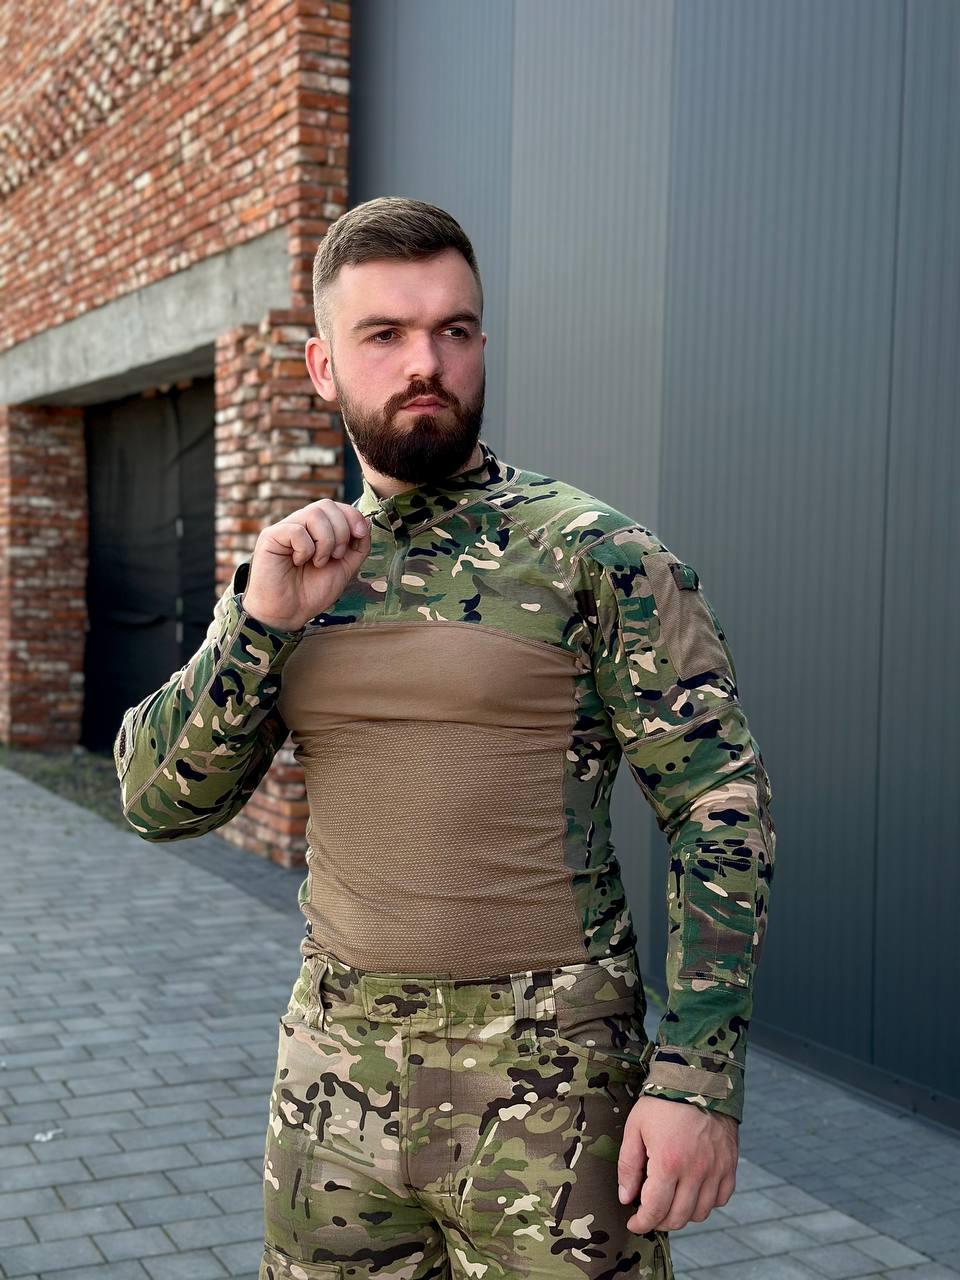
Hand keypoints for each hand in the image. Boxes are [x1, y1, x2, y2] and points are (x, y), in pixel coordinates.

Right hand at [242, 499, 372, 631]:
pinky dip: (305, 549)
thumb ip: (358, 547)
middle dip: (341, 531)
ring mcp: (284, 529)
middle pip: (326, 505)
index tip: (361, 534)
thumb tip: (367, 522)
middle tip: (336, 556)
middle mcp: (300, 524)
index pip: (335, 507)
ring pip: (314, 514)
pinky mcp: (270, 537)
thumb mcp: (344, 568)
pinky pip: (296, 530)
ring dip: (325, 542)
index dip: (352, 516)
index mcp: (315, 530)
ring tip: (318, 562)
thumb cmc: (312, 593)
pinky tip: (299, 562)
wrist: (289, 614)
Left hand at [617, 1096, 737, 1232]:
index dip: (642, 1223)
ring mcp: (716, 1169)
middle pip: (678, 1217)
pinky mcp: (730, 1165)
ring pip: (700, 1212)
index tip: (634, 1223)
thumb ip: (628, 1166)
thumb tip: (626, 1198)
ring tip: (670, 1201)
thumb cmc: (662, 1102)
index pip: (654, 1210)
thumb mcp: (635, 1127)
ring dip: (683, 1214)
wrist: (697, 1078)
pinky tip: (693, 1191)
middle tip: (650, 1213)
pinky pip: (721, 1199)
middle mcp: (696, 1171)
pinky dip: (707, 1202)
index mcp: (668, 1162)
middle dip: (660, 1221)